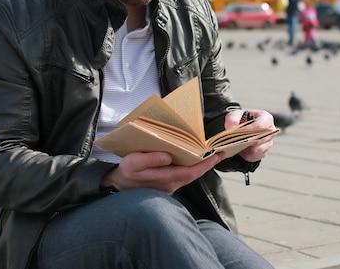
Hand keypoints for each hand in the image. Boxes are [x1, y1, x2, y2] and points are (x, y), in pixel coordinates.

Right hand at [101, 151, 224, 193]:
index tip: (217, 155)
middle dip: (208, 163)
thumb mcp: (134, 163)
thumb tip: (168, 156)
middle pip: (195, 174)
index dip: (206, 164)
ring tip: (212, 154)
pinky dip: (192, 168)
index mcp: (165, 178)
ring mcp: (170, 186)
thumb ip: (150, 160)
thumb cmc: (126, 172)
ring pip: (190, 175)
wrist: (118, 186)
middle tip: (221, 152)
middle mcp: (171, 184)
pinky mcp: (168, 184)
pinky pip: (184, 176)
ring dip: (202, 165)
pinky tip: (194, 159)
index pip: (192, 172)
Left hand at [225, 109, 276, 162]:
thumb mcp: (234, 115)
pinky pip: (254, 156)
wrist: (242, 128)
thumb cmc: (241, 120)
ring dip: (245, 148)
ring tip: (237, 144)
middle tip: (235, 140)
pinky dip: (245, 154)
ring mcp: (268, 142)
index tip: (237, 132)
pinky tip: (240, 149)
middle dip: (246, 141)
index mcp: (266, 118)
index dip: (249, 130)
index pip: (260, 126)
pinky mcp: (264, 152)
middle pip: (259, 139)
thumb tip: (231, 128)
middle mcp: (270, 131)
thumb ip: (232, 120)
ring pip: (257, 150)